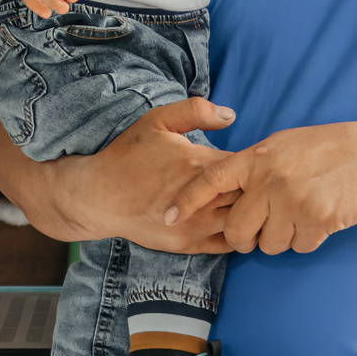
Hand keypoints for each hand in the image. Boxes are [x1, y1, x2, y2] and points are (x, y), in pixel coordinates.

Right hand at [0, 97, 239, 252]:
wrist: (98, 196)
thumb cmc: (128, 154)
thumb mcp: (158, 120)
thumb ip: (196, 111)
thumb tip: (231, 116)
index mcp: (201, 166)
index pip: (249, 167)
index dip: (254, 164)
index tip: (250, 160)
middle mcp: (204, 200)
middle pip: (253, 198)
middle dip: (257, 189)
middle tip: (255, 181)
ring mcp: (197, 226)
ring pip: (244, 224)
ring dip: (250, 213)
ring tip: (248, 202)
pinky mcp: (189, 244)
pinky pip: (228, 245)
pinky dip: (237, 234)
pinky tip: (234, 221)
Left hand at [166, 121, 356, 254]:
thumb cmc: (324, 149)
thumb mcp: (280, 145)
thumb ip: (252, 166)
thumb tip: (225, 189)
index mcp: (256, 157)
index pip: (209, 181)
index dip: (186, 201)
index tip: (168, 218)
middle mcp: (269, 179)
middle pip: (237, 229)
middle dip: (243, 239)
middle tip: (256, 233)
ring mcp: (293, 200)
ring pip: (268, 244)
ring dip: (281, 238)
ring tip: (298, 215)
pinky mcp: (317, 220)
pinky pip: (298, 247)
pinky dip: (306, 239)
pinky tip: (318, 219)